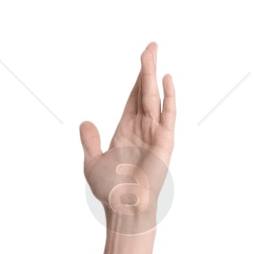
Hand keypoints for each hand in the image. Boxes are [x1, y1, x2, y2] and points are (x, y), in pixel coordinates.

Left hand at [80, 43, 174, 231]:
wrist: (125, 208)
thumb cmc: (110, 192)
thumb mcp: (93, 163)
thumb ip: (90, 141)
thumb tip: (85, 122)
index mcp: (126, 130)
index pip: (133, 97)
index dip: (136, 78)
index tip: (141, 58)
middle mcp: (142, 128)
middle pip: (145, 91)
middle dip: (147, 68)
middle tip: (151, 45)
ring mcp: (154, 133)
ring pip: (153, 96)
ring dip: (152, 74)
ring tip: (151, 52)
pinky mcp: (164, 141)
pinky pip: (168, 114)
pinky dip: (169, 96)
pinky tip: (166, 79)